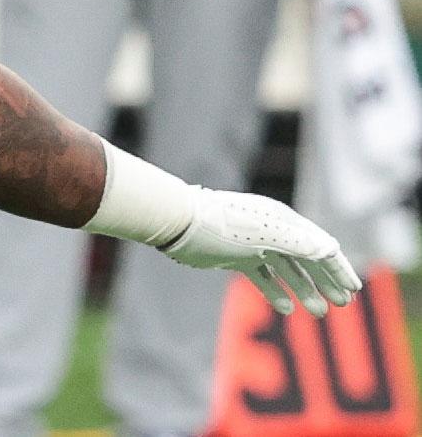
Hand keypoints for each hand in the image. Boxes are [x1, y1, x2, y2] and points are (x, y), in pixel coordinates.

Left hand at [161, 189, 361, 316]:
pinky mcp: (235, 257)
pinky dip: (274, 291)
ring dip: (304, 290)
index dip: (338, 268)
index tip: (353, 289)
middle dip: (325, 281)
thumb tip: (330, 249)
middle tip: (342, 304)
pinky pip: (261, 276)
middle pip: (306, 259)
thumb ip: (296, 243)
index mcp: (282, 221)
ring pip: (286, 270)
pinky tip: (286, 308)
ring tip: (319, 311)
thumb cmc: (222, 226)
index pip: (319, 246)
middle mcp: (271, 231)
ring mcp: (253, 244)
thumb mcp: (263, 235)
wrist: (180, 225)